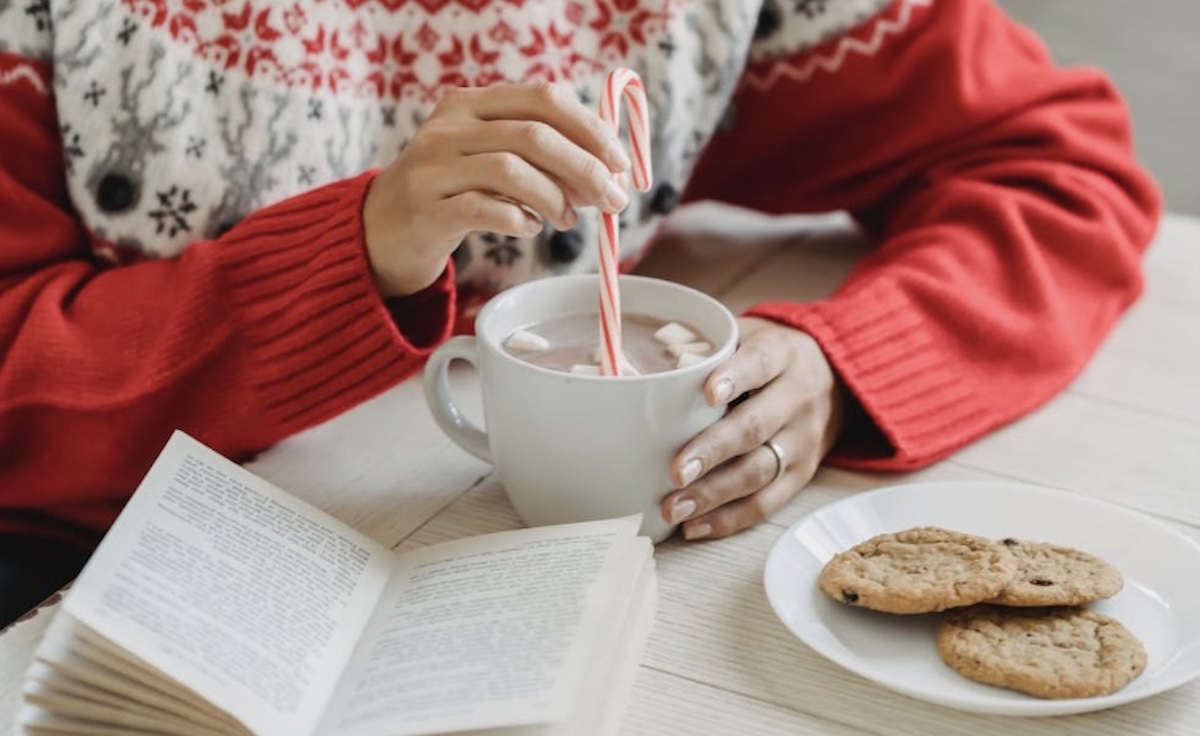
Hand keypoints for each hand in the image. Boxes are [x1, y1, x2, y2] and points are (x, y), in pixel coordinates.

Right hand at [361, 82, 632, 296]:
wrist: (384, 228)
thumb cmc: (453, 192)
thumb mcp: (491, 158)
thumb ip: (542, 158)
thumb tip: (610, 175)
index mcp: (471, 103)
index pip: (543, 98)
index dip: (589, 128)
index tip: (620, 162)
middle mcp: (449, 126)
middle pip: (533, 135)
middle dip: (584, 168)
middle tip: (612, 200)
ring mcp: (433, 166)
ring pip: (510, 170)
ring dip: (555, 198)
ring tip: (568, 220)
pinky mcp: (427, 208)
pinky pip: (485, 210)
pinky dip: (519, 220)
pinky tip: (530, 228)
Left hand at [661, 317, 844, 539]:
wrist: (834, 377)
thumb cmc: (768, 357)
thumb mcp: (748, 335)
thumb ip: (707, 349)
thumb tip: (637, 370)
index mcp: (782, 354)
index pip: (760, 364)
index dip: (734, 378)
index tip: (706, 394)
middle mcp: (798, 397)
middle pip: (756, 427)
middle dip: (713, 451)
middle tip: (675, 472)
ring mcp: (804, 440)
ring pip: (760, 471)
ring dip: (714, 494)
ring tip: (674, 507)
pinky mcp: (802, 474)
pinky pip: (767, 502)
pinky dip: (730, 518)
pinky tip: (695, 526)